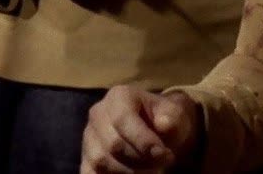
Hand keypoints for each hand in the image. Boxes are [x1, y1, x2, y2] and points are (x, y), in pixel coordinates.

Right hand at [82, 87, 199, 172]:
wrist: (156, 129)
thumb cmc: (165, 120)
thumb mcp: (175, 115)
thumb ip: (171, 118)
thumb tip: (164, 124)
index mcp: (119, 96)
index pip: (123, 120)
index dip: (144, 141)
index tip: (164, 154)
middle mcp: (98, 114)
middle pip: (113, 145)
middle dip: (140, 160)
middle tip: (161, 165)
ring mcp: (89, 137)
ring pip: (101, 162)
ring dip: (128, 173)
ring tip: (149, 171)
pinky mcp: (86, 157)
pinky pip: (89, 173)